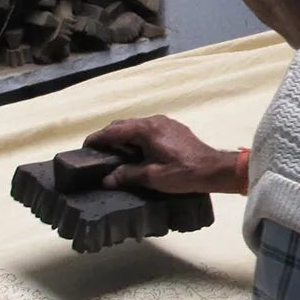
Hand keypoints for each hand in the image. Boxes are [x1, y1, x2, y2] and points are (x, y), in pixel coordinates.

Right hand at [85, 115, 241, 193]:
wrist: (214, 169)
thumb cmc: (184, 173)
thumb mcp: (152, 177)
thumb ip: (127, 175)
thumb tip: (106, 179)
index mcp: (146, 129)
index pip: (113, 130)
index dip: (97, 139)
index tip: (85, 148)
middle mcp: (154, 120)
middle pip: (123, 124)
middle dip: (108, 136)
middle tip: (98, 152)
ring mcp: (165, 122)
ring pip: (136, 125)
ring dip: (123, 136)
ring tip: (115, 154)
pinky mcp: (173, 128)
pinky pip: (148, 128)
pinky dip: (137, 137)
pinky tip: (137, 151)